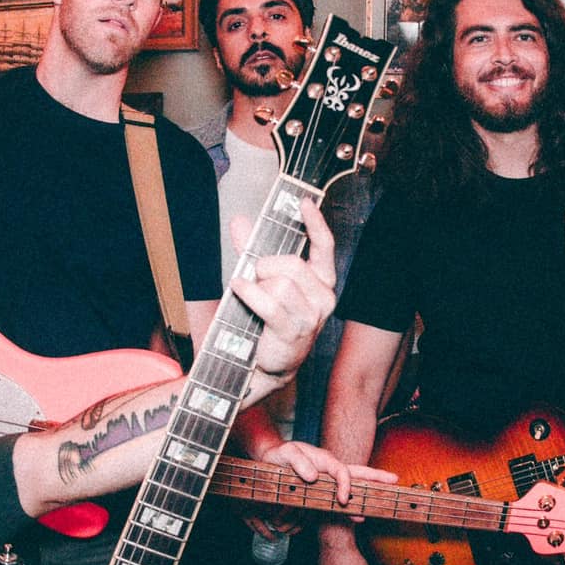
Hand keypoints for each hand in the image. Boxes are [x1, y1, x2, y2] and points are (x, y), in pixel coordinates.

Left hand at [233, 202, 336, 388]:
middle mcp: (323, 297)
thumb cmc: (268, 318)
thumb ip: (252, 250)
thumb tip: (240, 222)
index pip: (324, 247)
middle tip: (255, 275)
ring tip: (252, 293)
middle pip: (293, 264)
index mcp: (322, 281)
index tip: (304, 203)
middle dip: (266, 265)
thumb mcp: (263, 279)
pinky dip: (250, 293)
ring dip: (258, 285)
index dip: (316, 223)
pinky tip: (239, 288)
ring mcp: (311, 317)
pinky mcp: (293, 332)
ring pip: (281, 284)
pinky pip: (269, 303)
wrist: (267, 362)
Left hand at [262, 439, 394, 514]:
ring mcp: (328, 481)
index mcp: (325, 459)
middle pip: (358, 473)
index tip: (343, 500)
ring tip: (375, 509)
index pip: (342, 472)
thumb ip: (300, 462)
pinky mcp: (321, 492)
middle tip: (394, 479)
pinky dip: (348, 508)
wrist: (270, 460)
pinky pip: (338, 501)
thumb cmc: (279, 454)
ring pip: (352, 488)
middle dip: (376, 477)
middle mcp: (330, 470)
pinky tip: (356, 517)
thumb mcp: (287, 453)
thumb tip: (315, 477)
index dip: (346, 486)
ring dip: (364, 496)